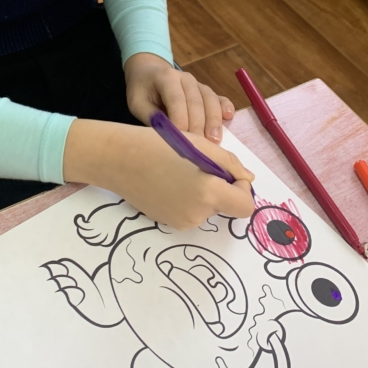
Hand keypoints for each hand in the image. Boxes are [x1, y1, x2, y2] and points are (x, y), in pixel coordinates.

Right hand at [63, 119, 254, 230]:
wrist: (119, 160)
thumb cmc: (160, 145)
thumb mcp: (201, 145)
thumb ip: (230, 164)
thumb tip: (248, 179)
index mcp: (209, 192)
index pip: (245, 206)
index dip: (242, 189)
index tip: (228, 173)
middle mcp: (197, 214)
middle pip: (224, 205)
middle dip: (219, 187)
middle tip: (197, 165)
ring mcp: (181, 222)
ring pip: (206, 208)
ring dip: (202, 192)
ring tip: (179, 170)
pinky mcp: (167, 223)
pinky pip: (189, 212)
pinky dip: (187, 198)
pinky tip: (168, 182)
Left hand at [124, 52, 234, 142]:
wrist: (148, 70)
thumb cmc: (142, 89)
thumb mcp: (137, 103)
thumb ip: (151, 117)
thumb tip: (167, 136)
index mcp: (166, 78)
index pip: (177, 100)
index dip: (180, 120)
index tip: (182, 141)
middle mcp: (185, 78)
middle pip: (196, 102)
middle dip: (199, 126)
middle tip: (200, 148)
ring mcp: (198, 84)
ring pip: (210, 100)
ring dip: (213, 121)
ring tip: (215, 141)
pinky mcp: (205, 91)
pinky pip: (218, 98)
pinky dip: (225, 106)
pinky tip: (229, 117)